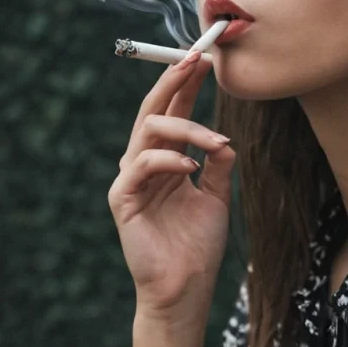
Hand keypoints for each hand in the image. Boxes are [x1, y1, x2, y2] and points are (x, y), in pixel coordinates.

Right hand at [108, 51, 235, 323]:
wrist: (186, 288)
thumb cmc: (197, 245)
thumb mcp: (217, 197)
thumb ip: (218, 166)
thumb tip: (224, 140)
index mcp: (165, 159)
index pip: (173, 111)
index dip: (186, 84)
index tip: (205, 58)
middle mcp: (145, 163)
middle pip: (153, 110)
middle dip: (174, 82)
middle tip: (196, 59)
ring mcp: (131, 179)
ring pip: (149, 132)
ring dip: (186, 128)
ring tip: (217, 141)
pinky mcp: (123, 199)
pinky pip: (142, 166)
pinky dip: (169, 160)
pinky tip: (192, 166)